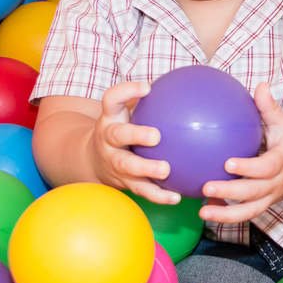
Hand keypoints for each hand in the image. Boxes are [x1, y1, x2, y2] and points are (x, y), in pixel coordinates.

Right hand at [87, 81, 177, 203]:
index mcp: (111, 118)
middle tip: (155, 136)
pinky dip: (158, 195)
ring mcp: (113, 162)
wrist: (93, 160)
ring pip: (126, 166)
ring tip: (166, 170)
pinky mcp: (122, 182)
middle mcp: (108, 139)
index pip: (112, 99)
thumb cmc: (123, 128)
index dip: (126, 91)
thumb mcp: (127, 112)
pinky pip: (140, 189)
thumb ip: (152, 101)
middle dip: (135, 135)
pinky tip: (176, 197)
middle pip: (117, 135)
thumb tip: (189, 85)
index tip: (146, 88)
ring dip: (146, 169)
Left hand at [200, 83, 282, 222]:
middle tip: (206, 186)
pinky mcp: (266, 203)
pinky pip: (247, 213)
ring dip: (227, 214)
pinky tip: (207, 210)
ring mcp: (272, 196)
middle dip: (231, 192)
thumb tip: (260, 86)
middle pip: (255, 192)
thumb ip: (270, 107)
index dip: (249, 168)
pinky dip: (227, 214)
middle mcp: (278, 183)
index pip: (267, 167)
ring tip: (203, 212)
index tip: (228, 163)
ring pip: (250, 210)